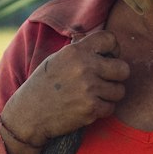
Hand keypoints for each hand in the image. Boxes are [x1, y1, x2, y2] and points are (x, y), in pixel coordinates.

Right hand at [1, 31, 129, 145]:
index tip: (108, 58)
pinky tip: (89, 106)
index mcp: (76, 51)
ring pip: (119, 90)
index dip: (114, 49)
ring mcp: (89, 89)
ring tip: (95, 95)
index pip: (110, 40)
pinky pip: (111, 107)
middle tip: (106, 80)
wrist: (29, 114)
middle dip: (117, 75)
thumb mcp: (57, 59)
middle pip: (123, 68)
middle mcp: (84, 67)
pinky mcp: (91, 109)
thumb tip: (105, 45)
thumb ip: (81, 51)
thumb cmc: (43, 85)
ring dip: (110, 94)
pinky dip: (103, 109)